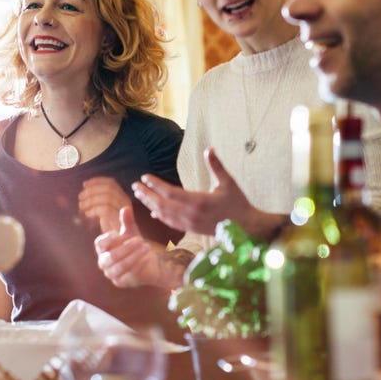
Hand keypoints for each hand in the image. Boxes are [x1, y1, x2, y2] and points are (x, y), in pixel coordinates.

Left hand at [79, 177, 131, 233]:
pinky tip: (88, 214)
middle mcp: (125, 201)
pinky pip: (106, 209)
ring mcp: (124, 211)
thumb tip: (84, 190)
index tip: (84, 184)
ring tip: (81, 206)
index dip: (96, 181)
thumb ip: (97, 200)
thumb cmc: (109, 227)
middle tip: (80, 197)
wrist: (119, 244)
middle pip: (109, 188)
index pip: (111, 182)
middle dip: (92, 190)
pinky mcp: (120, 220)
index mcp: (122, 196)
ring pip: (107, 197)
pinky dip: (94, 210)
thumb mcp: (103, 210)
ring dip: (91, 200)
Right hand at [94, 207, 189, 290]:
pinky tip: (147, 258)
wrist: (148, 263)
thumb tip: (126, 208)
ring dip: (134, 256)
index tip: (120, 233)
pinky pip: (128, 275)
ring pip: (120, 266)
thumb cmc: (136, 246)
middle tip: (140, 240)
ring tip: (146, 247)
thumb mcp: (132, 232)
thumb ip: (127, 222)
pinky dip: (138, 265)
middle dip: (126, 248)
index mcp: (103, 249)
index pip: (99, 243)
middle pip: (111, 256)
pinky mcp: (121, 282)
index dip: (109, 238)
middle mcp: (104, 262)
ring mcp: (111, 274)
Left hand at [133, 148, 273, 237]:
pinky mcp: (192, 230)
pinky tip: (154, 212)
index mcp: (198, 201)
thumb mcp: (228, 182)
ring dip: (150, 205)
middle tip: (134, 186)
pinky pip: (171, 223)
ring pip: (164, 215)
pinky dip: (160, 216)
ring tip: (140, 196)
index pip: (170, 192)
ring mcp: (190, 224)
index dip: (155, 185)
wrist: (246, 228)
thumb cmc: (238, 203)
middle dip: (147, 195)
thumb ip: (216, 166)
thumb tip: (209, 149)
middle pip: (162, 204)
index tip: (144, 177)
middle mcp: (190, 214)